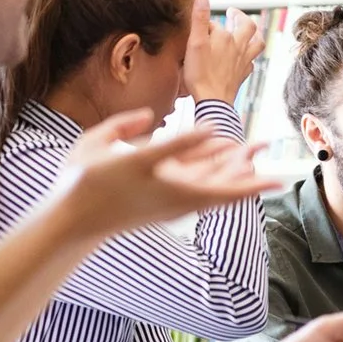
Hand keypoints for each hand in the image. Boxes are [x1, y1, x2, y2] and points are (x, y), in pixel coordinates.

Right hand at [47, 111, 277, 247]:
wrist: (75, 225)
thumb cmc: (79, 180)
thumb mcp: (91, 145)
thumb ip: (121, 126)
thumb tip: (151, 116)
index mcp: (133, 168)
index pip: (166, 152)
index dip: (190, 140)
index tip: (213, 128)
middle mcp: (156, 190)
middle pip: (207, 182)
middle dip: (239, 163)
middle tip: (267, 144)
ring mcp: (168, 204)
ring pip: (213, 191)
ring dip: (240, 174)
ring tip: (262, 154)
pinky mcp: (173, 210)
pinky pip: (208, 197)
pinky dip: (228, 185)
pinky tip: (245, 173)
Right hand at [183, 0, 264, 104]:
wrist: (213, 101)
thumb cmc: (201, 74)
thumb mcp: (195, 44)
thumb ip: (199, 20)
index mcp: (226, 37)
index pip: (216, 24)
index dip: (206, 24)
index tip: (197, 28)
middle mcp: (239, 47)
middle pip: (247, 26)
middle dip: (240, 17)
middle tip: (232, 13)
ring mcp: (244, 61)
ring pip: (257, 43)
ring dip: (255, 34)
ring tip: (250, 30)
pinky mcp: (243, 74)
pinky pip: (251, 62)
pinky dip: (249, 56)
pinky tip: (243, 57)